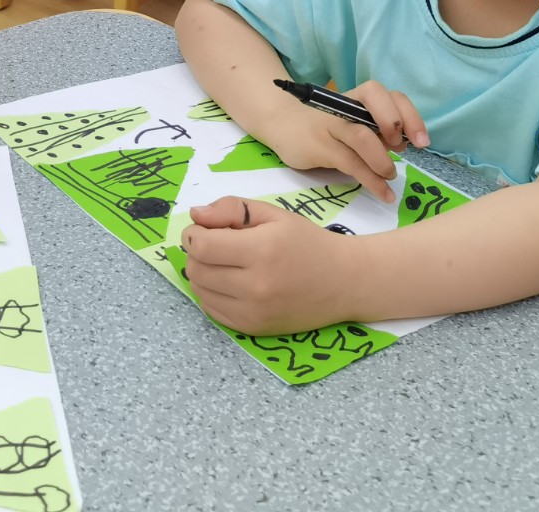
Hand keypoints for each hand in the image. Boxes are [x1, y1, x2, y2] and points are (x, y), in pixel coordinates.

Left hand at [181, 196, 353, 334]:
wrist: (344, 282)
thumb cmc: (307, 242)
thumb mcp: (273, 214)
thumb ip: (231, 209)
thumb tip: (195, 216)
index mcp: (261, 250)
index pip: (201, 246)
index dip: (194, 234)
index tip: (205, 229)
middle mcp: (255, 286)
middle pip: (196, 269)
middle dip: (197, 253)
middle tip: (217, 244)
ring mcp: (253, 312)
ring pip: (200, 291)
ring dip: (202, 273)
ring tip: (225, 263)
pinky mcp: (253, 329)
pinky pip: (211, 311)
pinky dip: (212, 294)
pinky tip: (230, 283)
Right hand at [262, 80, 426, 201]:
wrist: (284, 127)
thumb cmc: (328, 128)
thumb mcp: (355, 123)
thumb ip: (378, 130)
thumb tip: (405, 143)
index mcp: (358, 98)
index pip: (388, 94)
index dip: (409, 115)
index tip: (421, 141)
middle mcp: (344, 105)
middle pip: (375, 100)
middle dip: (396, 124)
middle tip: (402, 150)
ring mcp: (330, 124)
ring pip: (362, 136)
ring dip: (383, 160)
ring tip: (389, 176)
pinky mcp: (319, 146)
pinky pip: (350, 164)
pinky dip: (372, 181)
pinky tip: (384, 193)